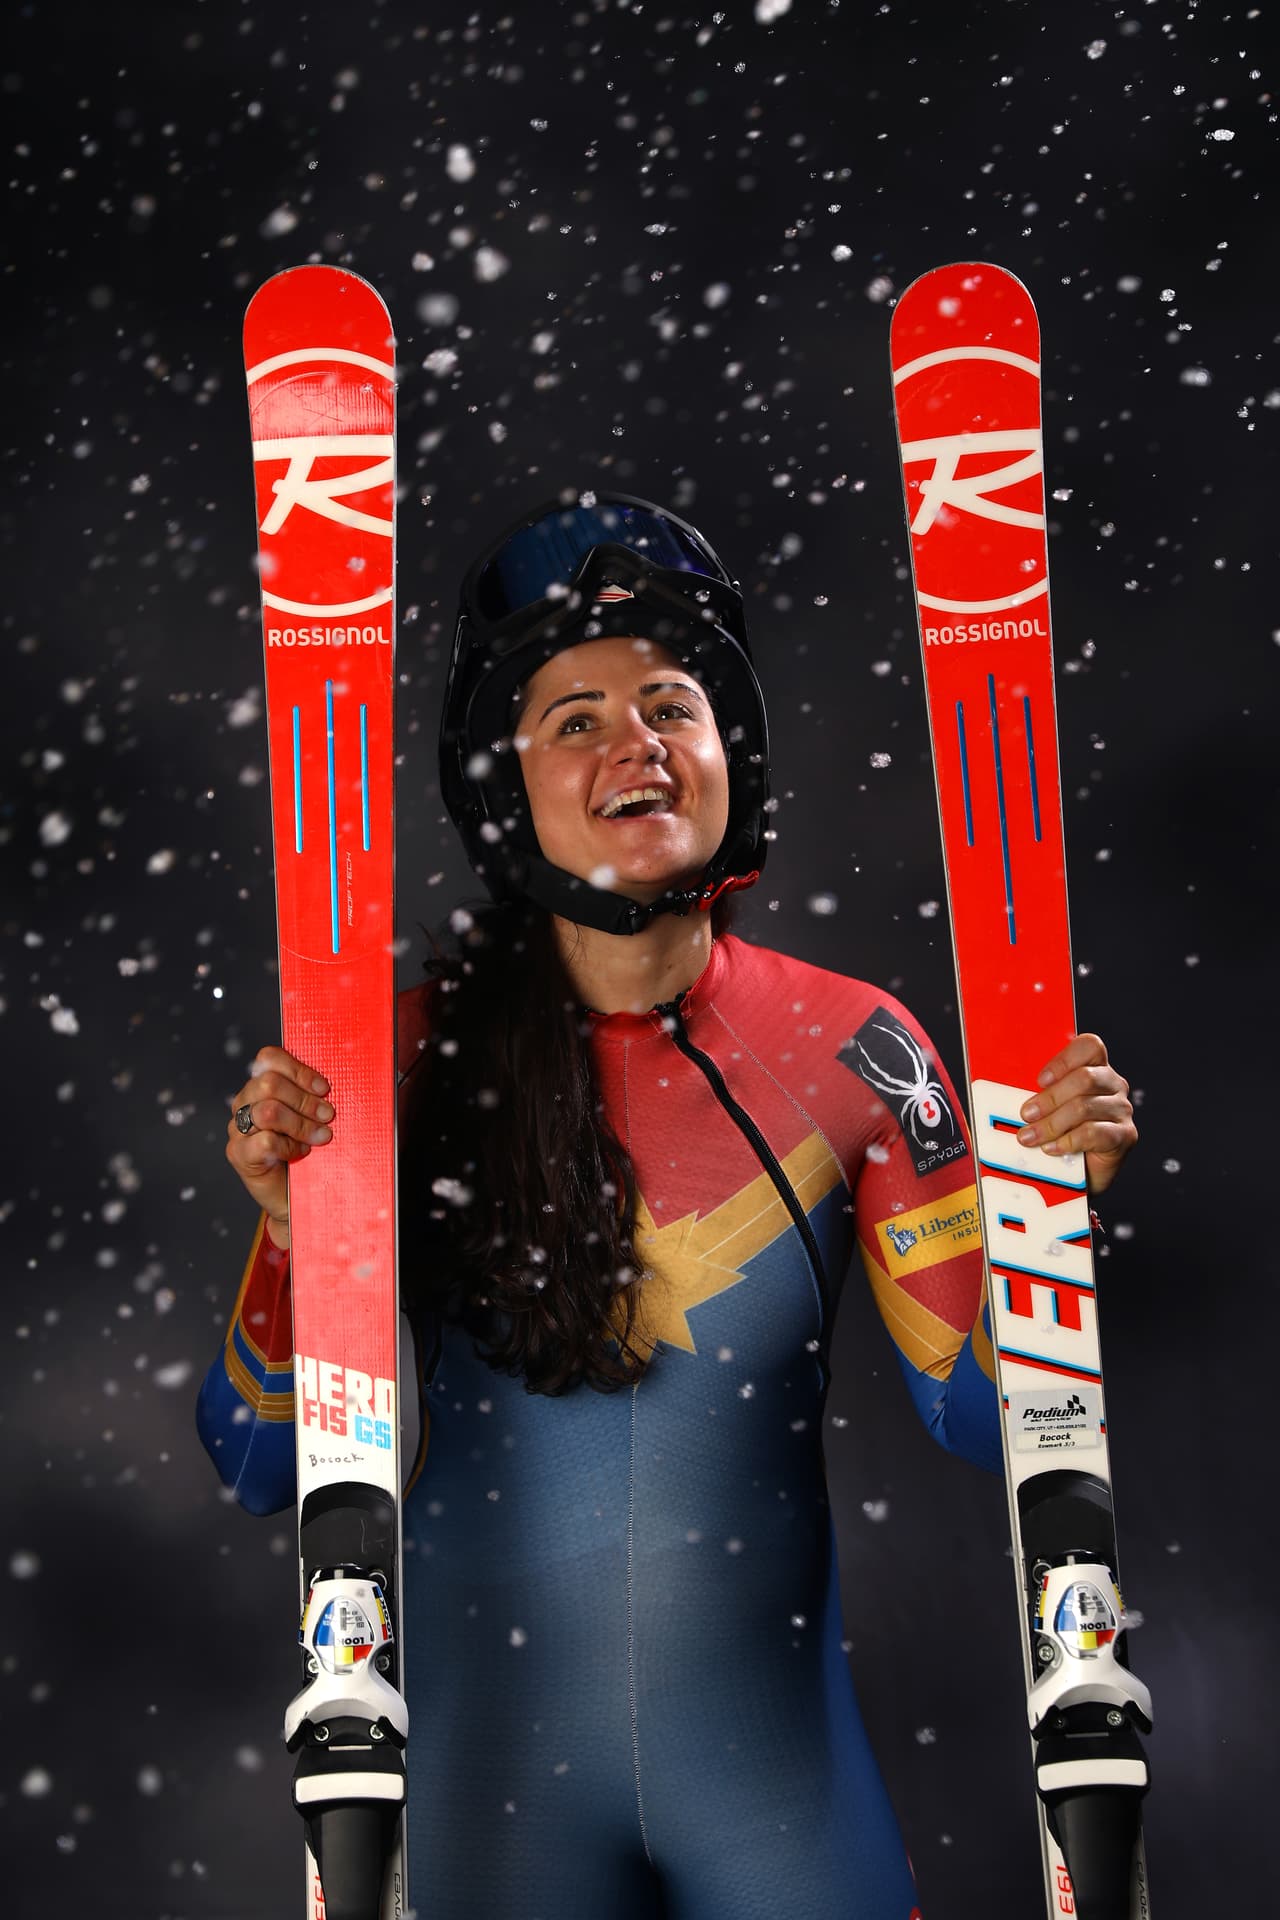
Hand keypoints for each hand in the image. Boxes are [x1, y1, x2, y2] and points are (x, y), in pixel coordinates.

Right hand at [225, 1046, 334, 1245]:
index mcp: (260, 1087)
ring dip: (301, 1123)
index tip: (325, 1088)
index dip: (298, 1069)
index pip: (268, 1059)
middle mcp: (244, 1104)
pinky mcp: (238, 1154)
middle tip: (328, 1115)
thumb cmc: (309, 1152)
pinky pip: (264, 1141)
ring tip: (321, 1137)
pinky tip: (300, 1153)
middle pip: (268, 1083)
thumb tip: (337, 1079)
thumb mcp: (314, 1117)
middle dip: (305, 1099)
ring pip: (267, 1110)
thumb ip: (314, 1096)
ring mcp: (238, 1129)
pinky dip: (288, 1145)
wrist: (297, 1196)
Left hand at [1016, 1033, 1136, 1196]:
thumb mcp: (1049, 1108)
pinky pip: (1094, 1133)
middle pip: (1084, 1078)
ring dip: (1051, 1123)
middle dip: (1049, 1098)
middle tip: (1026, 1114)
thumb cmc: (1062, 1133)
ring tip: (1031, 1136)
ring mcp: (1121, 1109)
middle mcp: (1113, 1085)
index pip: (1089, 1046)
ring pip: (1085, 1107)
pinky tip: (1052, 1148)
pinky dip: (1068, 1141)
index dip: (1064, 1060)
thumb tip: (1010, 1091)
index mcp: (1096, 1068)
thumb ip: (1039, 1094)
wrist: (1080, 1173)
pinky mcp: (1125, 1135)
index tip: (1039, 1080)